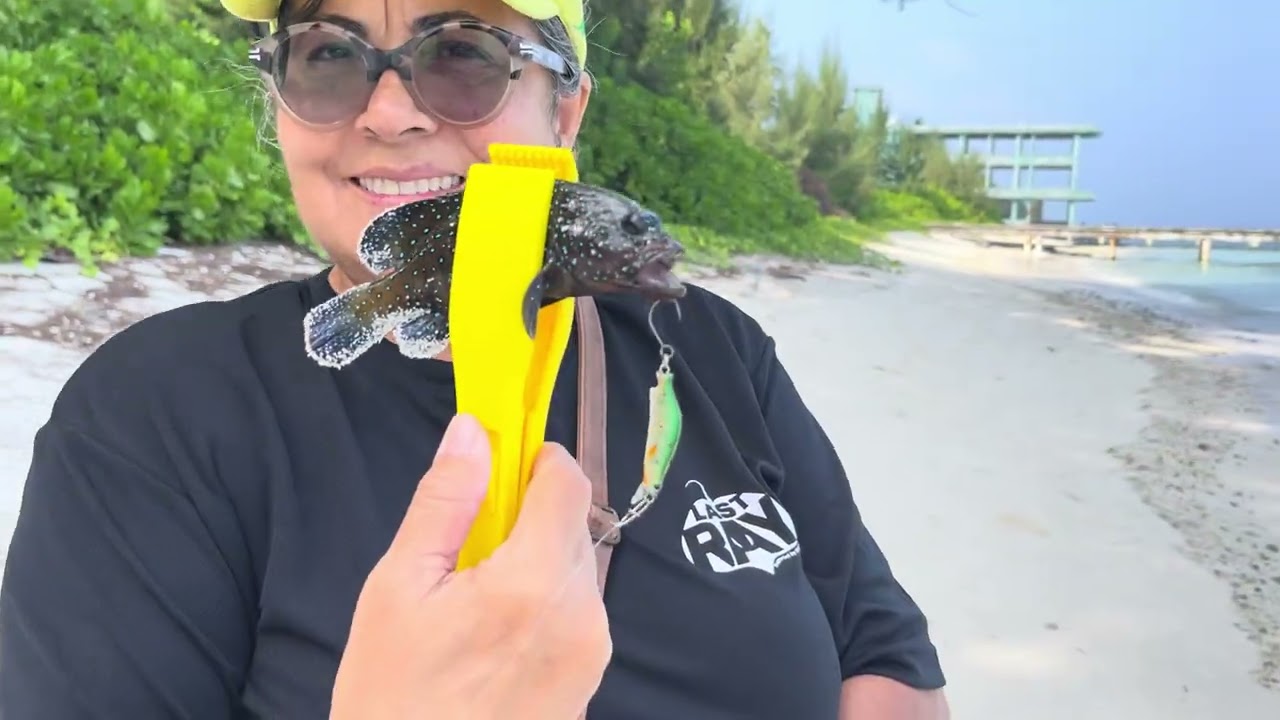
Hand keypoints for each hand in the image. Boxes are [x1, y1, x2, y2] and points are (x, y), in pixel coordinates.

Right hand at [330, 414, 611, 719]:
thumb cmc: (390, 697)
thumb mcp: (398, 590)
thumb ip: (444, 502)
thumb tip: (472, 431)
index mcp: (532, 584)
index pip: (566, 481)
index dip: (534, 461)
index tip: (499, 468)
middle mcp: (580, 616)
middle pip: (572, 524)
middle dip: (527, 518)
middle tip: (470, 547)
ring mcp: (591, 655)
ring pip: (576, 569)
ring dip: (536, 562)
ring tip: (476, 602)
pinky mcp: (589, 683)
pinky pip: (578, 615)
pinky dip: (545, 604)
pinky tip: (495, 636)